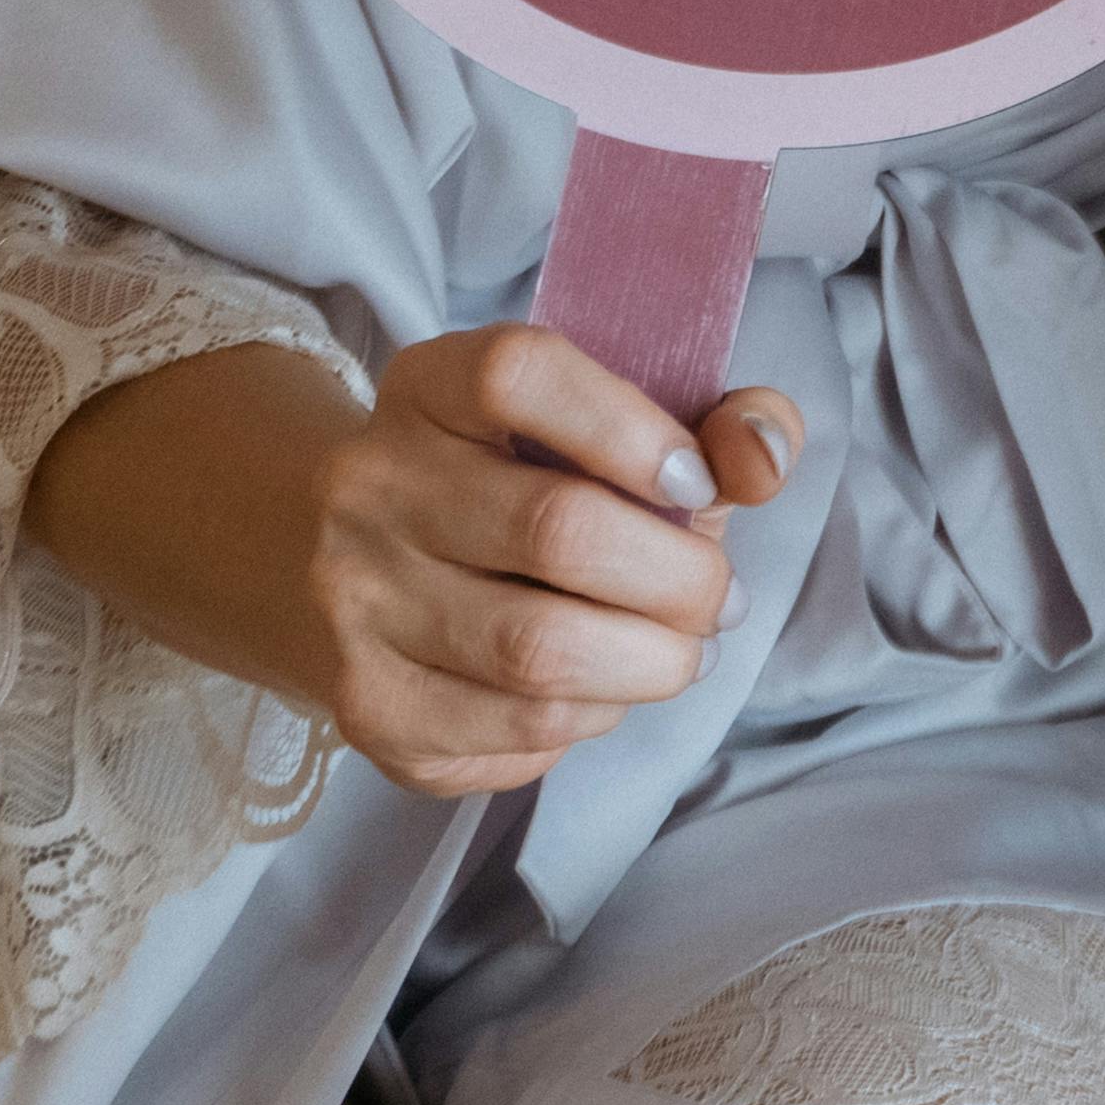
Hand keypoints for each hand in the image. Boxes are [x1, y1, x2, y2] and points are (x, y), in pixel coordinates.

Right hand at [286, 327, 800, 795]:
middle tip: (720, 598)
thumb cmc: (514, 487)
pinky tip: (605, 689)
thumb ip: (715, 422)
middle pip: (557, 531)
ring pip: (540, 652)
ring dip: (652, 662)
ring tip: (682, 650)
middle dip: (681, 579)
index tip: (696, 484)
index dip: (632, 431)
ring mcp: (354, 601)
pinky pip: (516, 730)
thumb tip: (763, 458)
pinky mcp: (368, 706)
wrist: (341, 563)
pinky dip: (594, 717)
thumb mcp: (601, 422)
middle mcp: (371, 487)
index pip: (521, 374)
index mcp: (430, 387)